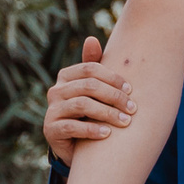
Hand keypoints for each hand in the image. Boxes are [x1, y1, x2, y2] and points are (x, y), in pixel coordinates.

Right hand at [44, 36, 134, 167]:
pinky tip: (108, 134)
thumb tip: (91, 39)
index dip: (113, 78)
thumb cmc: (90, 111)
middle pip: (88, 86)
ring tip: (125, 121)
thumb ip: (95, 66)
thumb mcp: (94, 90)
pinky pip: (72, 127)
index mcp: (66, 76)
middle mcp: (55, 90)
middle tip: (132, 108)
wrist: (76, 145)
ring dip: (107, 113)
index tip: (131, 90)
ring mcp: (51, 110)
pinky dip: (92, 130)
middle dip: (114, 96)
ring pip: (81, 105)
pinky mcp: (50, 129)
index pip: (91, 69)